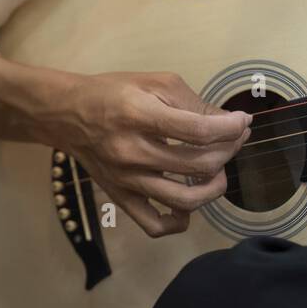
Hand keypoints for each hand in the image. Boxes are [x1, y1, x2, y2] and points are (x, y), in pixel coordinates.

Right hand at [45, 72, 250, 236]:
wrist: (65, 114)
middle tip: (231, 139)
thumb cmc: (111, 93)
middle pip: (199, 164)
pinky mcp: (120, 196)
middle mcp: (131, 151)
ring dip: (214, 188)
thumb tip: (229, 123)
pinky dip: (178, 221)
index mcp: (139, 116)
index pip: (199, 130)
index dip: (231, 127)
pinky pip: (154, 224)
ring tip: (215, 173)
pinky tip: (186, 204)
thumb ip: (192, 101)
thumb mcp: (153, 82)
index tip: (241, 121)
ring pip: (184, 200)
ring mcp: (125, 179)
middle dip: (228, 150)